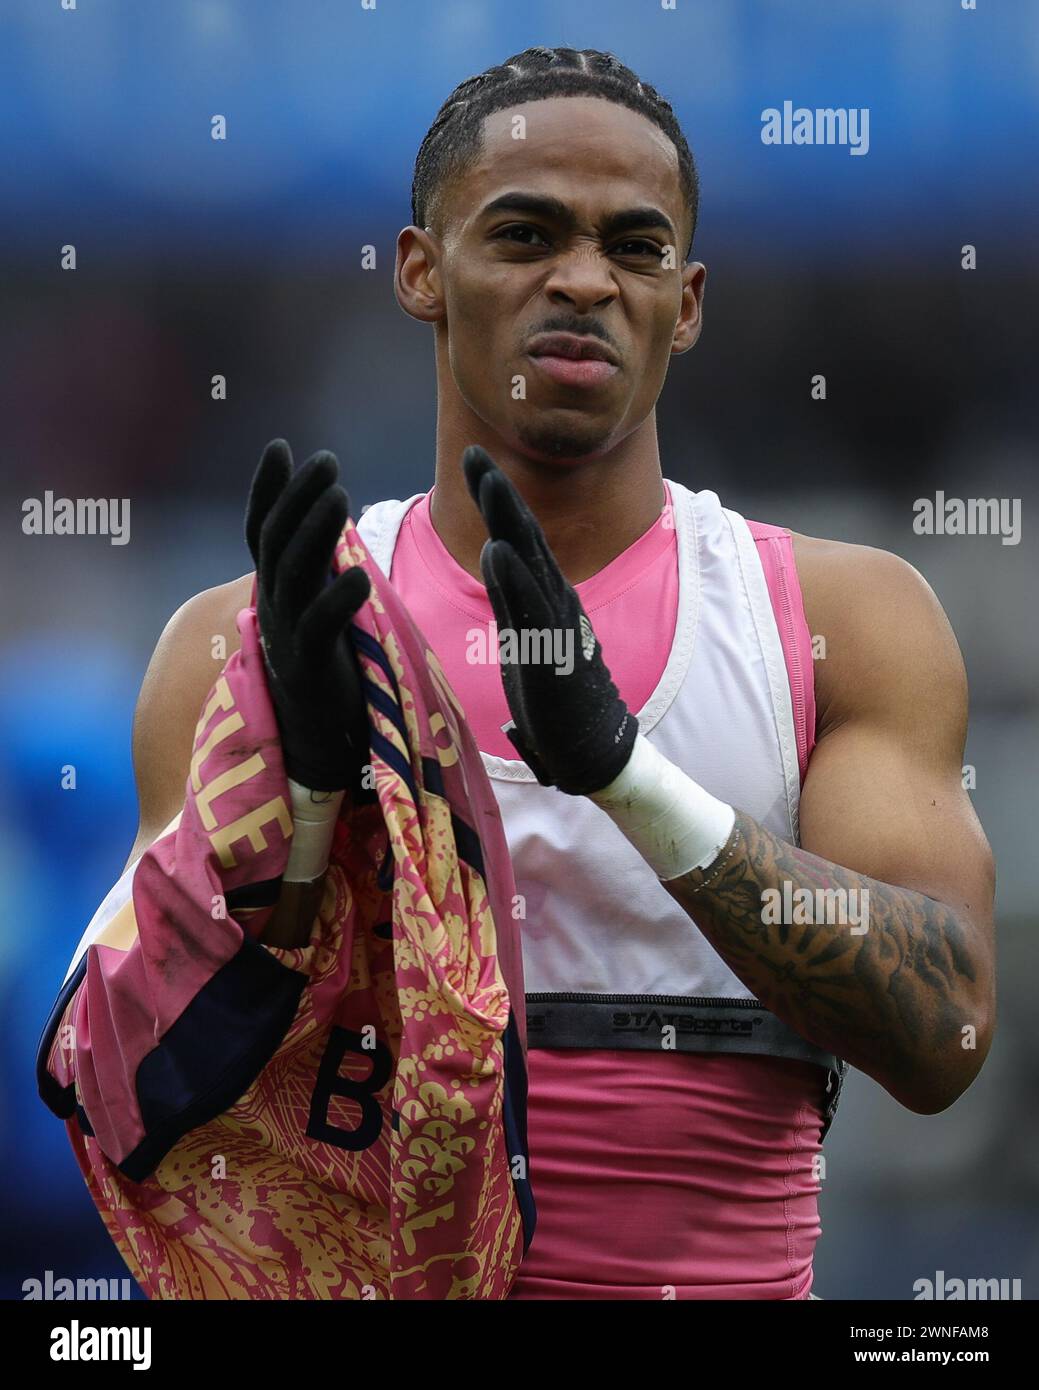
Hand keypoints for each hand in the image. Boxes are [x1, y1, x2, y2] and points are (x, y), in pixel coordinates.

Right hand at [245, 439, 371, 793]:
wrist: (320, 742)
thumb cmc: (328, 668)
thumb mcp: (318, 608)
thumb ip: (318, 567)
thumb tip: (328, 515)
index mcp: (275, 591)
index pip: (261, 530)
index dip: (268, 489)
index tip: (281, 446)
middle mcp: (272, 608)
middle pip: (276, 543)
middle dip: (298, 498)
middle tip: (326, 460)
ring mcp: (286, 639)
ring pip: (292, 576)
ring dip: (315, 533)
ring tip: (340, 496)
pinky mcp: (308, 670)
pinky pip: (318, 629)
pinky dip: (337, 600)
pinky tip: (359, 574)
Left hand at [462, 445, 637, 794]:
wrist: (591, 747)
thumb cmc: (556, 696)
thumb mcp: (523, 635)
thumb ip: (510, 596)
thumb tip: (493, 553)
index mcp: (544, 596)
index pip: (517, 536)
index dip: (496, 497)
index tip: (473, 459)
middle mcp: (555, 599)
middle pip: (525, 535)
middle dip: (498, 492)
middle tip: (474, 452)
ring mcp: (556, 623)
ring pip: (530, 561)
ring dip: (507, 518)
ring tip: (487, 479)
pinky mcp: (552, 651)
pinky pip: (531, 608)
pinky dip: (513, 577)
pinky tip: (496, 549)